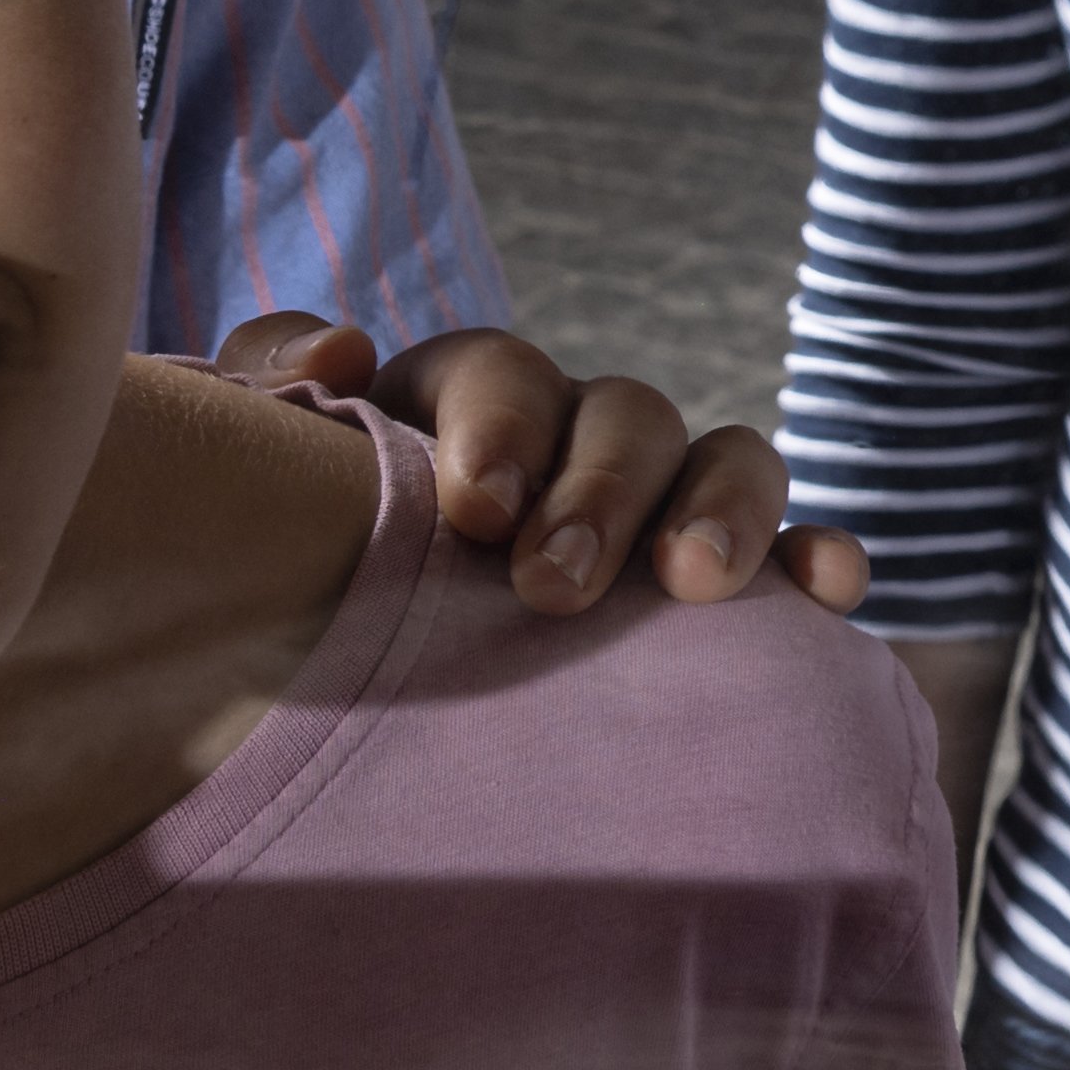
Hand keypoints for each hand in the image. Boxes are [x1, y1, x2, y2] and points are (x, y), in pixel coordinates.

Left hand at [206, 314, 862, 617]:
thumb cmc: (277, 588)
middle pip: (618, 410)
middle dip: (600, 488)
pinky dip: (816, 558)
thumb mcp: (242, 491)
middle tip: (552, 587)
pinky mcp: (722, 583)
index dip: (497, 422)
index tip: (475, 512)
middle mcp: (566, 444)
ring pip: (721, 453)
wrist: (319, 716)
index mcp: (453, 414)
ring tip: (690, 586)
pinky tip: (827, 592)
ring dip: (718, 505)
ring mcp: (651, 509)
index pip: (492, 371)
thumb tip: (344, 352)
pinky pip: (796, 550)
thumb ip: (252, 403)